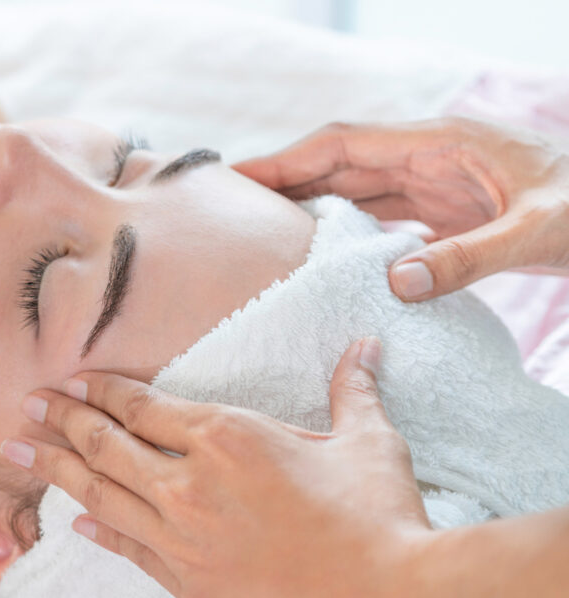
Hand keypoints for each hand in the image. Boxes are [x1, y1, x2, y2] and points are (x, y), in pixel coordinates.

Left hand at [2, 339, 434, 597]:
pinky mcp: (189, 585)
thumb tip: (364, 348)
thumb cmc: (379, 518)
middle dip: (61, 420)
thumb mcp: (368, 443)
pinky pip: (129, 549)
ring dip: (56, 469)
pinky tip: (74, 522)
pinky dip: (98, 531)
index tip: (71, 381)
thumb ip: (353, 391)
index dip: (101, 391)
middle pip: (106, 444)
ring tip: (17, 450)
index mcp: (226, 437)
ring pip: (102, 494)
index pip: (142, 406)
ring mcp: (182, 537)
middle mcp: (190, 483)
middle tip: (25, 406)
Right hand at [233, 117, 568, 300]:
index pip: (344, 144)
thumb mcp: (536, 232)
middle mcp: (429, 157)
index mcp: (441, 143)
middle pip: (338, 164)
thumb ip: (467, 258)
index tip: (238, 177)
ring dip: (309, 207)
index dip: (287, 159)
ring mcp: (437, 183)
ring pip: (355, 190)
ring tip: (261, 233)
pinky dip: (346, 231)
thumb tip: (395, 284)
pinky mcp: (447, 210)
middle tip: (230, 208)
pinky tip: (322, 254)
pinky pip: (381, 217)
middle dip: (284, 182)